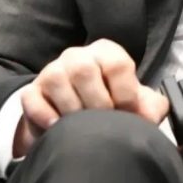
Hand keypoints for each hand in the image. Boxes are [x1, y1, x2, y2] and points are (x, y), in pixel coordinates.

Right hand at [13, 39, 168, 157]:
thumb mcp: (135, 104)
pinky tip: (57, 129)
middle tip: (103, 125)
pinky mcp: (32, 91)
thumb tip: (150, 114)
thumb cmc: (110, 105)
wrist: (77, 118)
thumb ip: (150, 107)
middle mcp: (78, 56)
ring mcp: (52, 71)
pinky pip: (33, 99)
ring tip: (81, 129)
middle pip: (85, 69)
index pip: (117, 63)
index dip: (125, 93)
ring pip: (58, 80)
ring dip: (72, 111)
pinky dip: (45, 117)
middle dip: (98, 104)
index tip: (127, 113)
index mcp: (107, 53)